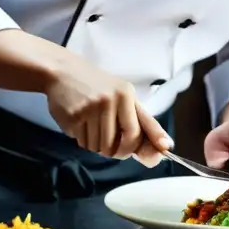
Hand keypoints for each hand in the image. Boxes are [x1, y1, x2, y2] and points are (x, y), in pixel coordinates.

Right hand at [45, 60, 172, 159]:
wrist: (63, 72)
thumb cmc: (98, 86)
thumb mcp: (123, 96)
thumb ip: (143, 122)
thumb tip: (166, 145)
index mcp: (125, 95)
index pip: (136, 131)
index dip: (138, 148)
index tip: (146, 156)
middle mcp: (109, 100)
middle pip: (117, 145)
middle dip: (115, 150)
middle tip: (110, 142)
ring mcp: (90, 108)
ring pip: (99, 147)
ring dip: (97, 146)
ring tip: (93, 127)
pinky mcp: (73, 116)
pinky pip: (83, 143)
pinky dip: (83, 140)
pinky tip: (81, 124)